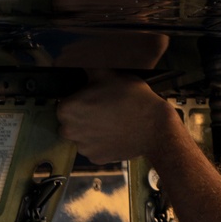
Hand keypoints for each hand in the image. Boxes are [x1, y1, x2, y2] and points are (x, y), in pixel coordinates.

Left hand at [57, 69, 179, 164]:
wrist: (156, 128)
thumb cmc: (133, 101)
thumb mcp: (109, 75)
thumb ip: (88, 67)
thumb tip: (81, 63)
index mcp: (67, 109)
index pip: (64, 103)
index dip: (79, 100)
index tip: (93, 99)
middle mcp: (70, 130)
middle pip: (70, 121)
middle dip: (82, 116)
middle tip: (103, 110)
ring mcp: (83, 147)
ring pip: (81, 136)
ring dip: (91, 130)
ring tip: (111, 122)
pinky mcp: (96, 158)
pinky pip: (94, 149)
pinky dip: (101, 143)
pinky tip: (114, 134)